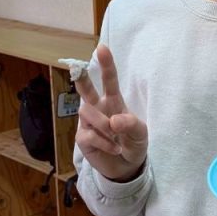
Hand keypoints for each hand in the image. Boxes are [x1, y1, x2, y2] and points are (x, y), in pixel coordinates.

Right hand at [75, 44, 147, 181]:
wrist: (126, 167)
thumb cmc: (133, 143)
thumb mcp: (140, 134)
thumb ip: (131, 124)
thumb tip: (114, 120)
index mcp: (114, 102)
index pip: (109, 80)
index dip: (106, 64)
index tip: (102, 48)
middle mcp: (99, 108)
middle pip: (86, 89)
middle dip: (81, 78)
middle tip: (75, 67)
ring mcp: (88, 123)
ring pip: (87, 112)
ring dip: (104, 124)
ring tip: (116, 137)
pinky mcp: (82, 138)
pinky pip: (88, 134)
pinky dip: (103, 142)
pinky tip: (113, 148)